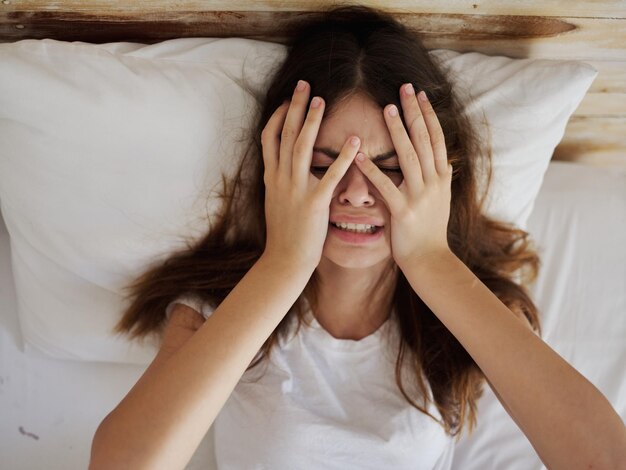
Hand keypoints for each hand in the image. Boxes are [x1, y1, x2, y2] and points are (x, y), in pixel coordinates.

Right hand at [261, 80, 359, 270]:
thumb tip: (286, 167)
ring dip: (311, 120)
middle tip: (304, 83)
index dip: (277, 115)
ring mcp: (295, 189)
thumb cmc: (285, 234)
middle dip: (293, 106)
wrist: (284, 261)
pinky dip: (342, 157)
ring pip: (300, 147)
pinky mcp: (313, 203)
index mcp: (271, 177)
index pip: (269, 138)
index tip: (286, 99)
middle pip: (284, 134)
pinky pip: (330, 175)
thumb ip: (282, 181)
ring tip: (321, 100)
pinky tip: (355, 142)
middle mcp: (280, 178)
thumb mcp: (277, 202)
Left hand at [355, 84, 452, 268]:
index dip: (428, 114)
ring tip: (387, 109)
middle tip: (405, 88)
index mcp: (442, 178)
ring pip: (410, 156)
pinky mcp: (404, 212)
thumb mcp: (440, 200)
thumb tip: (443, 160)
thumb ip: (438, 178)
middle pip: (425, 140)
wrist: (430, 260)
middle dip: (414, 112)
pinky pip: (386, 186)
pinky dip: (372, 169)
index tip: (420, 93)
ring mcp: (420, 196)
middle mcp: (434, 182)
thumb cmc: (430, 231)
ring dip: (398, 131)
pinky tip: (360, 154)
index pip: (437, 138)